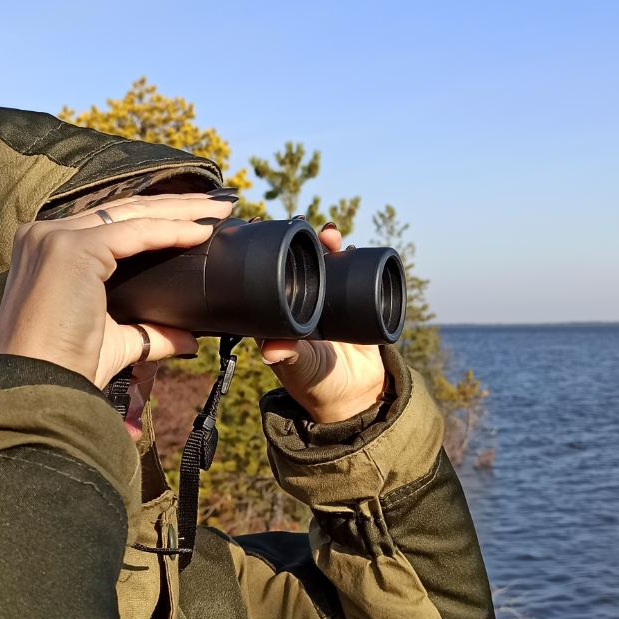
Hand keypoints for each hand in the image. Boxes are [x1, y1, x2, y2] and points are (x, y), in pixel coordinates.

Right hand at [0, 192, 236, 390]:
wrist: (36, 388)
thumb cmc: (65, 368)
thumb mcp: (115, 340)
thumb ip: (148, 332)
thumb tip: (189, 339)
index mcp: (48, 249)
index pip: (111, 222)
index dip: (157, 217)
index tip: (198, 218)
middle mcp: (44, 234)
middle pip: (123, 210)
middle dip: (176, 205)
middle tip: (220, 204)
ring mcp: (54, 237)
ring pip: (131, 214)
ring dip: (182, 210)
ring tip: (220, 209)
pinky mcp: (70, 248)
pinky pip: (134, 233)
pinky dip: (171, 231)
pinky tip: (201, 232)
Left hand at [259, 223, 388, 424]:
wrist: (355, 396)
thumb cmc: (316, 386)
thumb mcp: (299, 371)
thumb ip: (288, 358)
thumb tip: (269, 350)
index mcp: (277, 315)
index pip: (266, 278)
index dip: (265, 255)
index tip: (262, 229)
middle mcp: (299, 304)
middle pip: (298, 264)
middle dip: (300, 242)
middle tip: (302, 222)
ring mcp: (326, 302)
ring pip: (325, 266)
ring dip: (327, 246)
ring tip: (331, 232)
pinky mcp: (351, 305)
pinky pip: (352, 277)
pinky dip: (353, 260)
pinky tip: (354, 247)